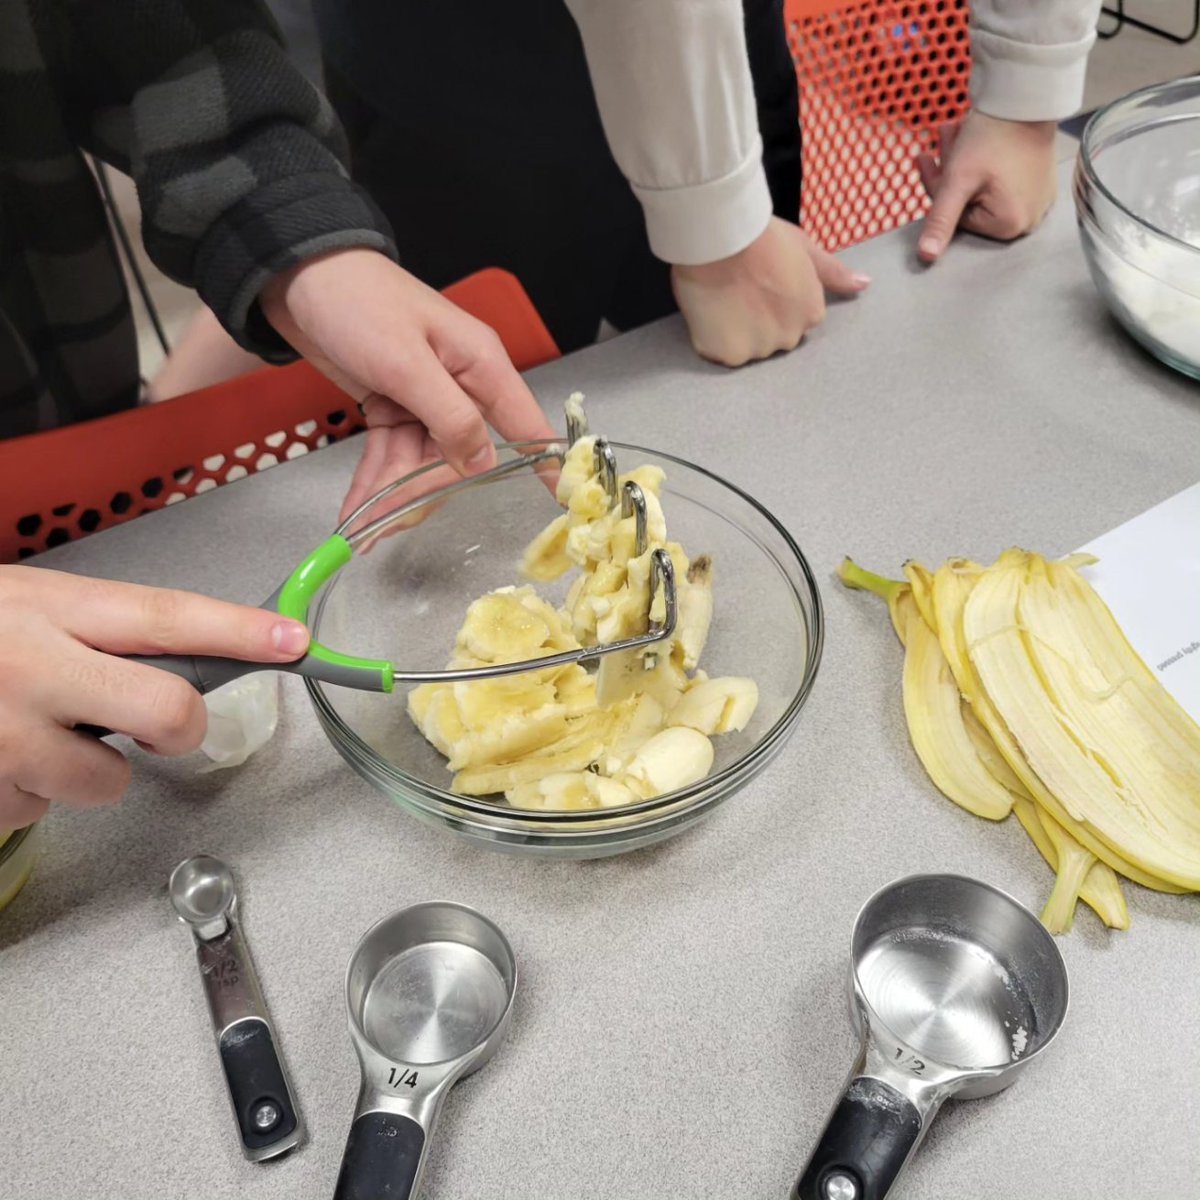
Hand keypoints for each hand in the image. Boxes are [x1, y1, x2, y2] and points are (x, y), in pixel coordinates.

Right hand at [0, 567, 309, 827]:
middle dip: (180, 727)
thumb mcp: (25, 606)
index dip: (240, 632)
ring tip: (35, 733)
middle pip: (169, 708)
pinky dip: (29, 789)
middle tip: (152, 724)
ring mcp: (7, 734)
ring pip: (109, 779)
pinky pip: (43, 809)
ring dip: (87, 768)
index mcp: (50, 608)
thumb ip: (99, 629)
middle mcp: (33, 667)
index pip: (167, 617)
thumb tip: (186, 654)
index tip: (293, 640)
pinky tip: (1, 756)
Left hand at [260, 249, 556, 524]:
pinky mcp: (393, 407)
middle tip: (385, 523)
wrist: (298, 276)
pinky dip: (375, 482)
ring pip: (422, 464)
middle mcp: (460, 386)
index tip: (561, 505)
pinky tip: (356, 510)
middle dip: (425, 493)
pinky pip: (393, 455)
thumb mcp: (405, 361)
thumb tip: (481, 463)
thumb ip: (450, 415)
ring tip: (359, 526)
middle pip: (462, 458)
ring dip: (392, 496)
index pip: (527, 425)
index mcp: (481, 366)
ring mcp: (426, 399)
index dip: (545, 466)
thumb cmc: (358, 300)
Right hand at [670, 217, 868, 367]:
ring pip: (744, 347)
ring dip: (733, 330)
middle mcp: (789, 338)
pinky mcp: (727, 355)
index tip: (759, 283)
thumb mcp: (806, 250)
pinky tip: (709, 310)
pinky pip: (718, 352)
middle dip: (755, 320)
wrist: (723, 240)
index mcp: (810, 315)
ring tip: (721, 299)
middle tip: (738, 291)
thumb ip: (834, 274)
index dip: (772, 301)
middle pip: (770, 338)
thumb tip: (865, 285)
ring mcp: (758, 349)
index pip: (792, 319)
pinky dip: (712, 336)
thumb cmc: (765, 238)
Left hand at [917, 112, 1057, 263]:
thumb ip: (941, 219)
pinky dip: (986, 165)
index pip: (958, 217)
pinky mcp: (1042, 183)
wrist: (1027, 97)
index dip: (939, 189)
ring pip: (984, 190)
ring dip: (962, 163)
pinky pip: (1004, 182)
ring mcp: (1039, 202)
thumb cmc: (991, 138)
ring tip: (953, 130)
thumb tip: (926, 258)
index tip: (927, 158)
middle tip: (942, 135)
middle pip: (971, 204)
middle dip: (949, 172)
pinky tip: (974, 139)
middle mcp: (1029, 220)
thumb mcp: (958, 180)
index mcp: (1009, 225)